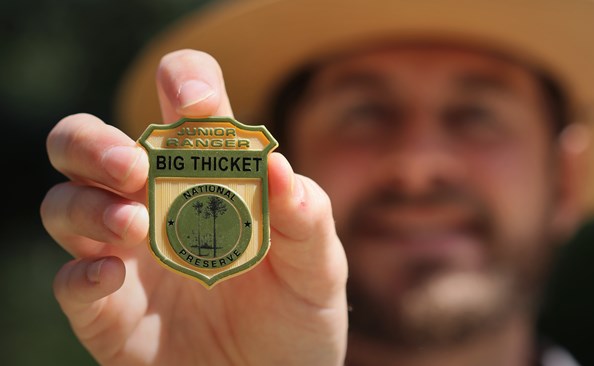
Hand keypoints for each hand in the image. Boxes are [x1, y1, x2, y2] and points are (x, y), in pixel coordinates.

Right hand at [41, 50, 347, 365]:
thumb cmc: (298, 317)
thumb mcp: (319, 268)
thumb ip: (307, 218)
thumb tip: (279, 168)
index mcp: (211, 177)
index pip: (184, 104)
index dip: (184, 82)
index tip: (196, 104)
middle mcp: (157, 205)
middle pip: (90, 144)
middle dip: (96, 142)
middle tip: (133, 165)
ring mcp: (127, 257)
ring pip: (66, 205)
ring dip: (88, 205)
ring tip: (134, 225)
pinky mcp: (110, 312)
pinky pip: (70, 281)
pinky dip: (82, 274)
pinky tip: (112, 276)